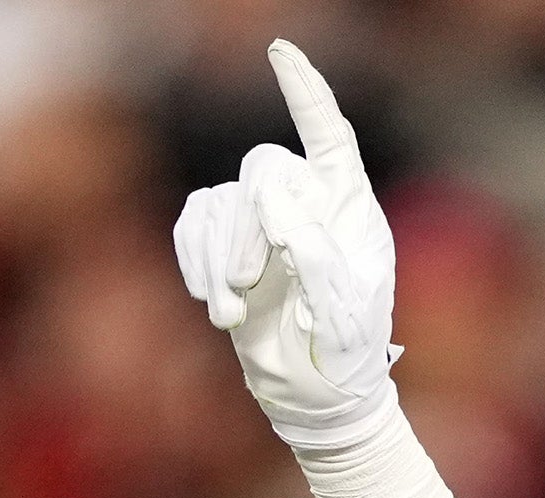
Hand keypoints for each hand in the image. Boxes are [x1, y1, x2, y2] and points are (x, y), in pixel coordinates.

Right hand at [173, 40, 403, 451]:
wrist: (315, 399)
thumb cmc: (344, 357)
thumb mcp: (343, 316)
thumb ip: (318, 259)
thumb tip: (279, 210)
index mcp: (351, 209)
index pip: (328, 135)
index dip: (305, 92)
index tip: (280, 51)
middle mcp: (307, 204)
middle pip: (262, 168)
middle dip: (248, 225)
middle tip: (243, 283)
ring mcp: (264, 222)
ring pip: (221, 199)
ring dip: (216, 257)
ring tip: (229, 314)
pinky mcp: (226, 244)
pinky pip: (193, 219)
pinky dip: (193, 260)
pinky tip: (213, 304)